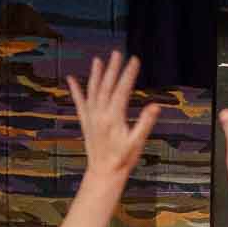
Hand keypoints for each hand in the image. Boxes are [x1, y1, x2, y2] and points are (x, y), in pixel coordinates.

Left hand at [68, 51, 159, 178]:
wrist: (104, 173)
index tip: (134, 60)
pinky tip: (71, 79)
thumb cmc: (123, 159)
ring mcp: (91, 117)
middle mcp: (99, 114)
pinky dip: (75, 90)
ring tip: (98, 60)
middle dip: (113, 69)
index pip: (122, 90)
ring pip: (93, 91)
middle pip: (106, 86)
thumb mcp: (137, 142)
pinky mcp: (85, 122)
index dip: (128, 74)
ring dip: (96, 75)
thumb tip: (155, 106)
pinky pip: (79, 103)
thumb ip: (145, 123)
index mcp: (113, 117)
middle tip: (118, 53)